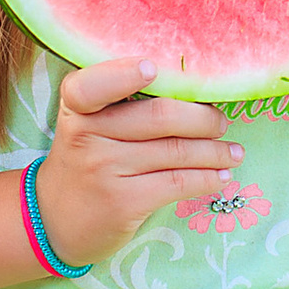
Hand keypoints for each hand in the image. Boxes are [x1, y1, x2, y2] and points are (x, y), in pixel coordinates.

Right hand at [33, 59, 237, 264]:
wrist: (54, 221)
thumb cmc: (84, 160)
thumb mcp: (84, 125)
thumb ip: (118, 104)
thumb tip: (192, 88)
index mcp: (76, 109)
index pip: (90, 86)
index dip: (122, 74)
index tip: (153, 68)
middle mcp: (86, 136)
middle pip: (159, 117)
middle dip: (202, 118)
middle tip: (221, 122)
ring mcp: (105, 171)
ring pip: (176, 151)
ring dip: (215, 151)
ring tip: (234, 151)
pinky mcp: (123, 202)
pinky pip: (178, 182)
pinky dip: (207, 178)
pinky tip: (222, 176)